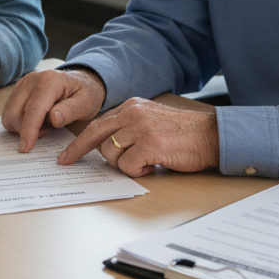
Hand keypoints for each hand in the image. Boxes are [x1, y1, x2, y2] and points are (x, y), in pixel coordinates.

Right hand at [0, 68, 106, 152]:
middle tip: (48, 130)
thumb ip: (71, 111)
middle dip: (26, 130)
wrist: (80, 81)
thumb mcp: (87, 103)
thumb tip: (53, 118)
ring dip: (22, 127)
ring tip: (43, 124)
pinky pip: (9, 112)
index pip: (34, 109)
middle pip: (16, 113)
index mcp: (50, 81)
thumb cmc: (85, 93)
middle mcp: (31, 80)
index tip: (25, 148)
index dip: (28, 130)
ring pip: (9, 114)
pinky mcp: (17, 90)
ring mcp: (22, 84)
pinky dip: (19, 123)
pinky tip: (36, 120)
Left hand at [58, 97, 218, 177]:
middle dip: (86, 153)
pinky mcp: (150, 144)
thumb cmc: (184, 134)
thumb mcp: (151, 121)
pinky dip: (138, 171)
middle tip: (79, 163)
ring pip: (112, 154)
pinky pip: (128, 166)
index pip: (97, 124)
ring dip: (126, 165)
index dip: (80, 142)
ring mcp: (141, 128)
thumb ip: (130, 127)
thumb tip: (106, 146)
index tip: (67, 155)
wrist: (212, 135)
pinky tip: (153, 166)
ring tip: (146, 161)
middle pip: (97, 137)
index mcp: (132, 106)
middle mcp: (133, 113)